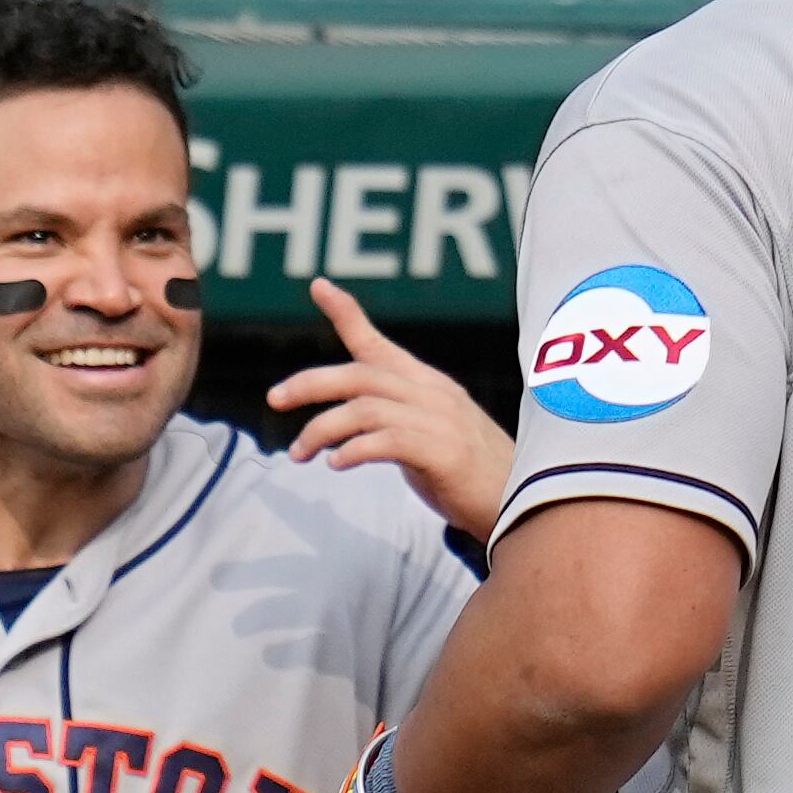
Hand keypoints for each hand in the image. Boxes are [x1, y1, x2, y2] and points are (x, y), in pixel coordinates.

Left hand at [269, 278, 514, 540]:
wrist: (519, 506)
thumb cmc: (468, 475)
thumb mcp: (427, 436)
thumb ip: (394, 420)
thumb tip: (353, 424)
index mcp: (427, 385)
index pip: (379, 342)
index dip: (347, 313)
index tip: (318, 286)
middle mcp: (432, 394)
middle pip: (358, 375)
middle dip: (309, 383)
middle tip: (274, 399)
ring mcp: (439, 421)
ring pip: (363, 409)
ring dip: (321, 430)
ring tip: (299, 455)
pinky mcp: (443, 453)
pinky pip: (385, 442)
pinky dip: (353, 450)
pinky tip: (336, 464)